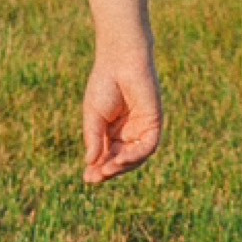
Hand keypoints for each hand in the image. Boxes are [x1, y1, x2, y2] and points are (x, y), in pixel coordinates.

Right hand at [81, 53, 162, 184]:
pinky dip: (134, 156)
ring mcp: (142, 129)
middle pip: (120, 159)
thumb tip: (90, 163)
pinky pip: (147, 147)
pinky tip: (119, 159)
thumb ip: (94, 139)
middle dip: (108, 170)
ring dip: (120, 166)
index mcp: (112, 130)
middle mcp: (128, 132)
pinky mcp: (154, 125)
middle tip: (94, 178)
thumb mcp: (93, 116)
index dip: (98, 167)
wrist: (120, 62)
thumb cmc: (104, 85)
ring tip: (105, 170)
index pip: (106, 154)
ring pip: (134, 157)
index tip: (87, 178)